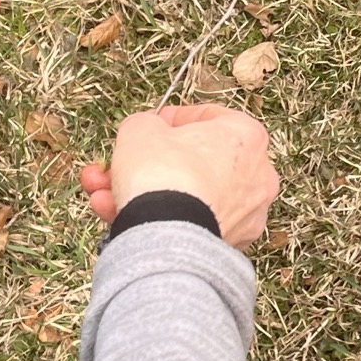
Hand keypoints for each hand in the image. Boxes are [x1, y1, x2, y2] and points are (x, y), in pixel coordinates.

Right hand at [80, 104, 278, 245]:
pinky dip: (160, 219)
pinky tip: (121, 216)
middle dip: (146, 163)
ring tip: (103, 194)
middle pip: (192, 162)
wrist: (169, 238)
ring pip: (187, 196)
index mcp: (246, 135)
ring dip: (143, 192)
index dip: (172, 118)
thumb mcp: (140, 130)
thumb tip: (146, 130)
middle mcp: (256, 174)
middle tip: (119, 164)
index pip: (209, 117)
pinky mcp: (231, 243)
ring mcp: (247, 214)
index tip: (150, 125)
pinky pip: (190, 223)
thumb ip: (145, 123)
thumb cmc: (163, 176)